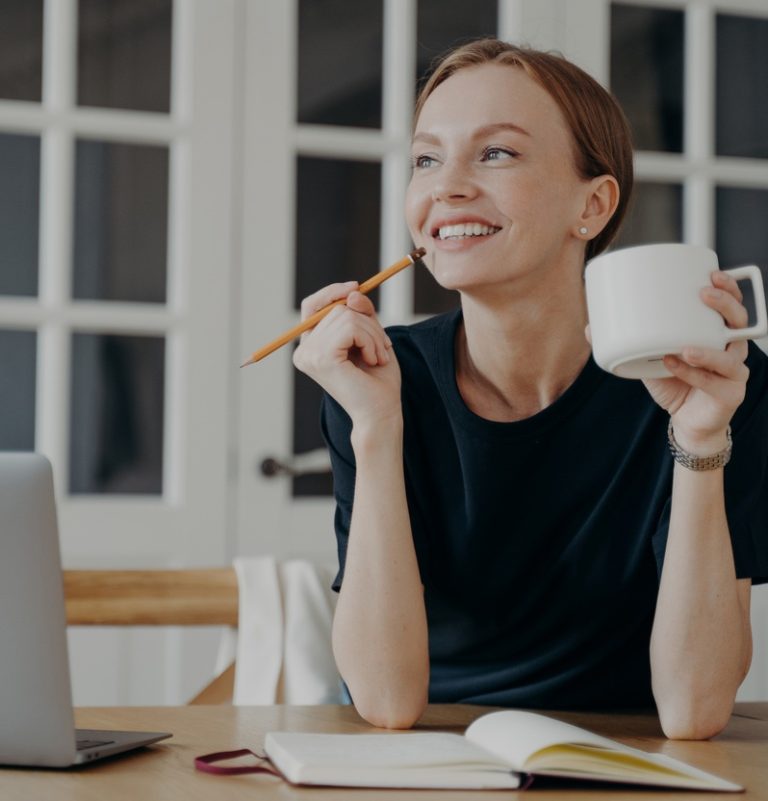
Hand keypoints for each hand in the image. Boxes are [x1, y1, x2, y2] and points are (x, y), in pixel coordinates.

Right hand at [292, 282, 401, 426]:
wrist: (381, 413)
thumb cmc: (377, 380)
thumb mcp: (371, 336)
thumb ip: (361, 312)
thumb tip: (352, 292)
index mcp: (311, 347)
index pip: (312, 305)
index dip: (333, 292)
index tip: (356, 286)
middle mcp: (304, 351)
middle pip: (335, 308)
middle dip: (368, 322)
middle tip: (383, 348)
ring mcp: (309, 355)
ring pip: (346, 315)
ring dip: (373, 333)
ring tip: (379, 357)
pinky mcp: (322, 358)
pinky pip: (351, 327)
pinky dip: (371, 340)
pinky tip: (374, 360)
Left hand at [642, 271, 749, 452]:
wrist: (686, 419)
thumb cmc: (673, 382)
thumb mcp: (648, 357)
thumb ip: (629, 341)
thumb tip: (591, 328)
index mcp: (717, 334)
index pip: (731, 305)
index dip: (729, 288)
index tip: (713, 274)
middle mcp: (731, 349)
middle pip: (740, 322)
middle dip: (725, 305)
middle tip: (704, 295)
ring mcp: (734, 372)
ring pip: (730, 356)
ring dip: (708, 350)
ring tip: (685, 347)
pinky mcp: (730, 394)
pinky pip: (714, 382)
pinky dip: (693, 375)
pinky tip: (675, 366)